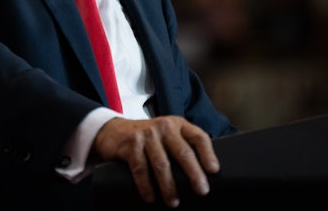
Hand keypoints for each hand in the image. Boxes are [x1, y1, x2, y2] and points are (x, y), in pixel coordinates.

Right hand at [92, 116, 219, 207]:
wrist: (113, 131)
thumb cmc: (148, 138)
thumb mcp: (167, 135)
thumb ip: (182, 146)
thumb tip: (203, 174)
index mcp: (178, 125)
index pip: (198, 137)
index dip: (208, 154)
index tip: (214, 171)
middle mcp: (164, 127)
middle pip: (183, 151)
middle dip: (193, 173)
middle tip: (202, 191)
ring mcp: (147, 135)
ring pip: (162, 163)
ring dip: (169, 186)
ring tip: (174, 202)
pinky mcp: (131, 145)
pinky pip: (140, 168)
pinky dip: (146, 186)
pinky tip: (151, 197)